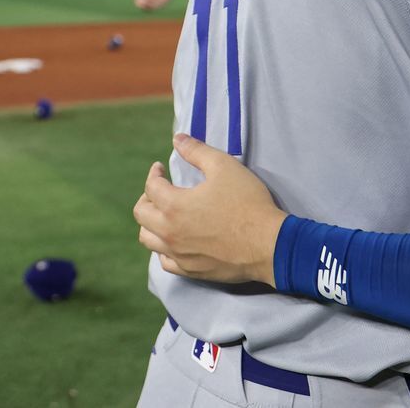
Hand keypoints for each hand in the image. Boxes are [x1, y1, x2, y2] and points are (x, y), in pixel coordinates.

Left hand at [134, 134, 284, 285]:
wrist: (267, 243)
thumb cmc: (246, 202)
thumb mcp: (224, 167)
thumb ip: (197, 151)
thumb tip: (177, 139)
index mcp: (173, 205)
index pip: (151, 187)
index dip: (154, 173)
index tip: (161, 168)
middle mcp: (169, 232)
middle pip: (142, 214)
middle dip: (146, 198)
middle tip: (159, 191)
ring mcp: (178, 254)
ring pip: (148, 239)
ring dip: (150, 224)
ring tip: (163, 216)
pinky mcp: (190, 270)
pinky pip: (165, 262)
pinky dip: (163, 249)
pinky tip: (173, 242)